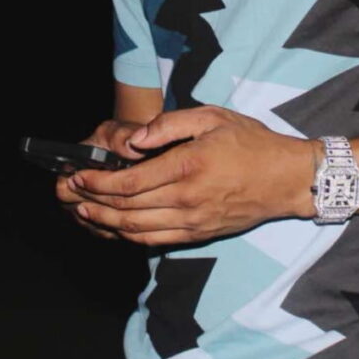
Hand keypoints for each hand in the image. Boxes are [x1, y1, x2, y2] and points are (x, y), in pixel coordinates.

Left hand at [64, 105, 314, 248]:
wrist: (287, 180)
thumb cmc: (252, 144)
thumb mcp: (213, 118)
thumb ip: (170, 124)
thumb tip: (136, 139)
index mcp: (187, 166)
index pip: (129, 182)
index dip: (97, 182)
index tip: (79, 176)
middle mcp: (186, 199)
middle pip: (126, 208)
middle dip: (93, 202)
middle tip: (71, 194)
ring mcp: (192, 221)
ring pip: (136, 229)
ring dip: (105, 222)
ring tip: (84, 212)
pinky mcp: (199, 234)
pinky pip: (155, 241)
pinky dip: (130, 236)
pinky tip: (116, 227)